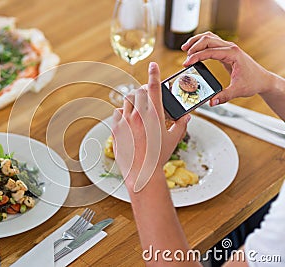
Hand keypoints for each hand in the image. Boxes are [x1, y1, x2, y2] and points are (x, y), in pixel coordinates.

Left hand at [112, 62, 189, 192]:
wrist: (141, 173)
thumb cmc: (158, 157)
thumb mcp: (173, 140)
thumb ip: (181, 125)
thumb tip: (187, 117)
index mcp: (154, 115)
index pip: (154, 87)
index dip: (154, 73)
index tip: (153, 65)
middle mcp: (138, 115)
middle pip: (138, 92)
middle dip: (144, 92)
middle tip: (148, 98)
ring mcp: (124, 121)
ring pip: (127, 101)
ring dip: (133, 101)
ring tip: (138, 110)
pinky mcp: (115, 129)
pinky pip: (117, 113)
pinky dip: (122, 113)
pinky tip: (127, 120)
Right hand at [182, 31, 275, 104]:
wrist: (262, 79)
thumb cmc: (253, 82)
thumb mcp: (238, 91)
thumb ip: (224, 96)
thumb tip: (211, 101)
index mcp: (233, 54)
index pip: (210, 51)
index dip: (196, 56)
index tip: (186, 63)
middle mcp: (231, 48)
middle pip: (208, 39)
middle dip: (194, 46)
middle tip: (185, 57)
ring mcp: (228, 47)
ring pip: (209, 37)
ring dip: (196, 41)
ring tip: (185, 49)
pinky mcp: (226, 51)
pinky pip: (211, 41)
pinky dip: (201, 43)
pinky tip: (194, 49)